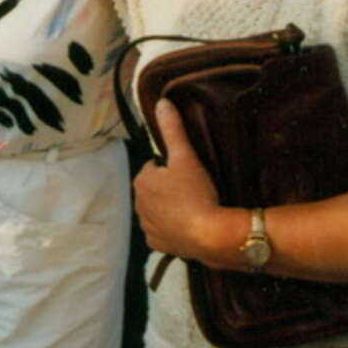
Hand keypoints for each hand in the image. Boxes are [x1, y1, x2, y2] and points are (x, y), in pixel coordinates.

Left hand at [132, 98, 228, 262]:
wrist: (210, 235)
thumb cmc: (196, 193)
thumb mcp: (186, 157)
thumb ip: (173, 130)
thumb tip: (161, 103)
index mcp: (141, 181)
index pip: (155, 168)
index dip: (173, 169)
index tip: (189, 174)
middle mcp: (138, 204)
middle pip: (156, 190)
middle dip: (170, 188)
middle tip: (195, 191)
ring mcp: (147, 227)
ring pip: (159, 210)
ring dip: (171, 208)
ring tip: (194, 208)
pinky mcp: (157, 244)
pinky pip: (163, 232)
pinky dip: (173, 229)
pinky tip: (189, 226)